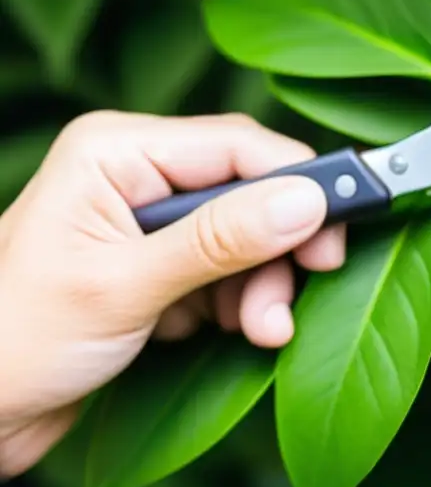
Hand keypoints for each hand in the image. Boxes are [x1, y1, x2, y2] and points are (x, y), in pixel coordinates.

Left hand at [0, 111, 343, 475]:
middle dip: (280, 248)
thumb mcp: (124, 287)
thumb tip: (306, 202)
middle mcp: (140, 173)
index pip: (238, 146)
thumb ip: (220, 241)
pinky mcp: (165, 263)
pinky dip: (245, 303)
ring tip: (263, 331)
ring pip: (251, 236)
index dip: (298, 183)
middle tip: (306, 288)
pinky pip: (233, 269)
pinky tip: (235, 331)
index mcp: (118, 151)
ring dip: (265, 286)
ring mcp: (155, 220)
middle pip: (252, 191)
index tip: (341, 222)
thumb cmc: (16, 339)